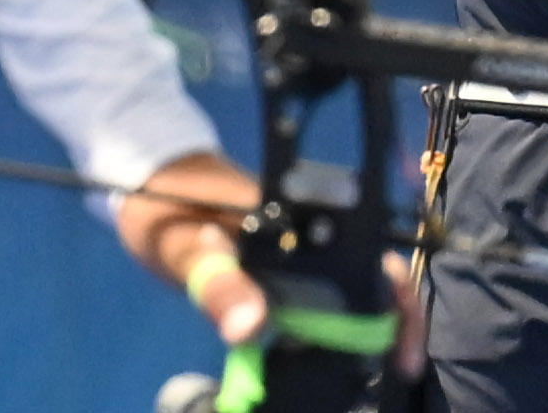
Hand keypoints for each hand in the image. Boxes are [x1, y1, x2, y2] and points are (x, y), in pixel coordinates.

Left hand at [116, 150, 425, 374]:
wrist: (145, 177)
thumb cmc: (167, 208)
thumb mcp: (187, 250)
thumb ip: (219, 287)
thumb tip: (253, 328)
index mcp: (302, 222)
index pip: (373, 260)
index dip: (398, 306)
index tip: (403, 354)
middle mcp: (311, 230)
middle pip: (372, 278)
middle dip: (389, 325)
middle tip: (394, 368)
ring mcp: (299, 244)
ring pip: (350, 289)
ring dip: (361, 329)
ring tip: (366, 370)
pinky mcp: (283, 260)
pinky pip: (320, 294)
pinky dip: (329, 327)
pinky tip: (322, 354)